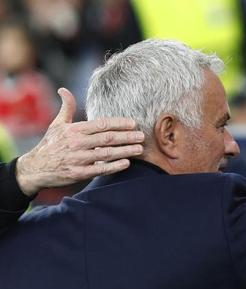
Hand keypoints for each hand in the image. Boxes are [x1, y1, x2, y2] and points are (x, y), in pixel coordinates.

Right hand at [15, 88, 143, 195]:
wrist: (35, 168)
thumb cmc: (50, 144)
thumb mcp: (56, 124)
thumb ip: (66, 108)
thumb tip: (63, 90)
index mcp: (74, 130)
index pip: (101, 124)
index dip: (119, 123)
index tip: (133, 123)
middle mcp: (77, 143)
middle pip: (107, 138)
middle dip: (127, 137)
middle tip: (142, 136)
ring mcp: (78, 159)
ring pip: (107, 154)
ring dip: (125, 151)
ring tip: (139, 149)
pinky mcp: (79, 173)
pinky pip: (100, 169)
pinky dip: (114, 166)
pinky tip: (127, 163)